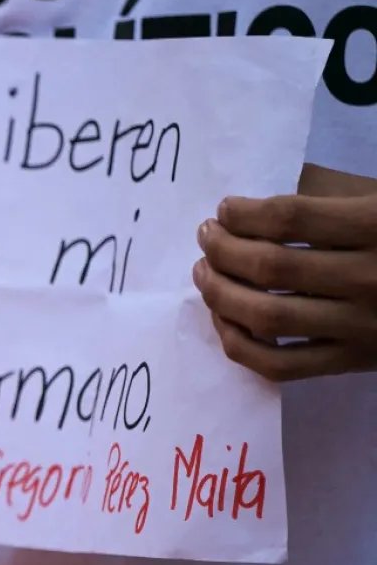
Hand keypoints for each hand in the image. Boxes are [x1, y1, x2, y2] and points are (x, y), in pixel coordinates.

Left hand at [193, 192, 376, 381]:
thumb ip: (327, 200)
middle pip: (270, 268)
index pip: (289, 219)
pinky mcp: (353, 362)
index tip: (224, 210)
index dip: (243, 213)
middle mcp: (370, 278)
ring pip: (266, 317)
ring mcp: (361, 327)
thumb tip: (252, 209)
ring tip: (204, 272)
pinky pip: (280, 365)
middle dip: (222, 250)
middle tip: (205, 237)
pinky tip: (223, 319)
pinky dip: (238, 343)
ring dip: (219, 294)